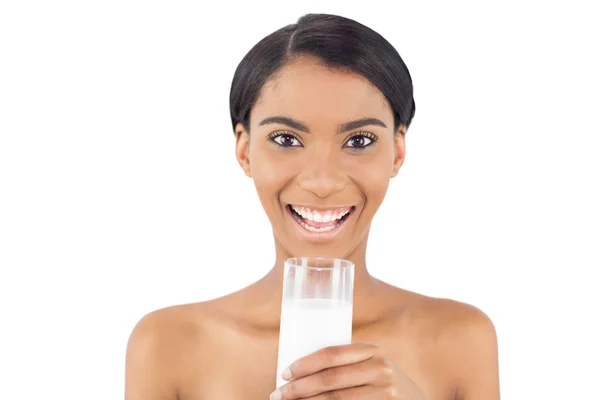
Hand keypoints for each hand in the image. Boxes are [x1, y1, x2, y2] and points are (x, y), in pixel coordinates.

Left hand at [270, 343, 426, 398]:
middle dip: (297, 388)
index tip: (284, 373)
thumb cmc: (386, 387)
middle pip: (329, 379)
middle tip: (277, 395)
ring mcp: (384, 394)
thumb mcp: (373, 368)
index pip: (332, 354)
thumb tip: (300, 371)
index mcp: (373, 353)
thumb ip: (350, 365)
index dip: (304, 363)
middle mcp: (380, 370)